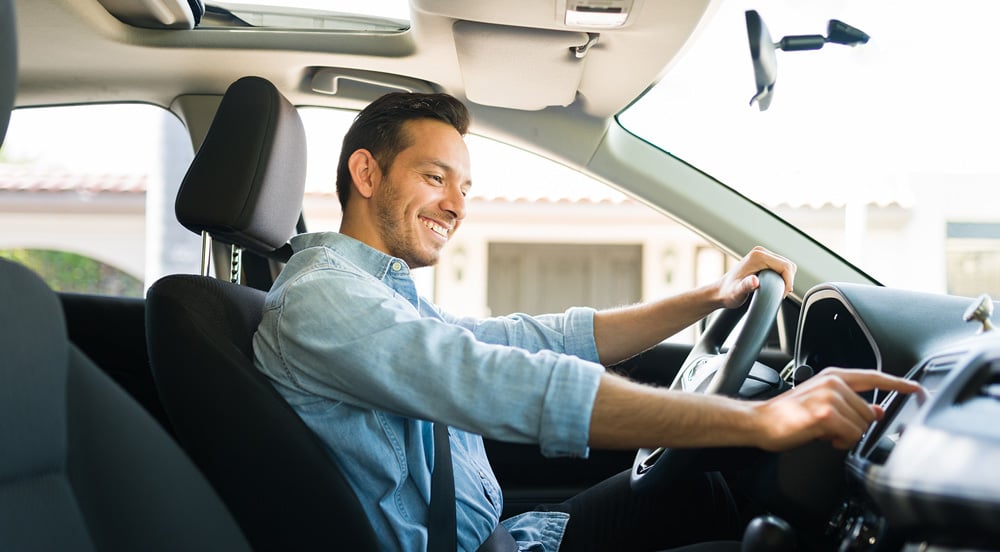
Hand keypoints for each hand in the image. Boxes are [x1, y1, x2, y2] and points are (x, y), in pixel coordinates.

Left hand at [717, 246, 795, 308]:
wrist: (720, 291)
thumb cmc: (727, 293)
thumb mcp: (737, 292)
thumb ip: (746, 286)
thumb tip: (754, 281)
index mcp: (758, 256)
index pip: (786, 266)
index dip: (788, 282)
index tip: (781, 294)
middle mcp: (761, 252)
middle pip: (788, 265)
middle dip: (788, 281)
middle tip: (779, 294)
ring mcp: (762, 255)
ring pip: (786, 266)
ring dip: (786, 279)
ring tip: (776, 291)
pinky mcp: (763, 260)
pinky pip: (781, 267)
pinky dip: (782, 277)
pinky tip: (773, 286)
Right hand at [751, 368, 922, 450]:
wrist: (759, 421)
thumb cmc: (786, 415)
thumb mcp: (822, 403)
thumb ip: (850, 404)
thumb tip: (876, 410)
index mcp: (834, 377)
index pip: (874, 377)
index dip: (898, 383)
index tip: (916, 389)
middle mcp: (834, 383)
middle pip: (869, 412)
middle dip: (856, 427)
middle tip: (832, 430)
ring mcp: (830, 397)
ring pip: (862, 426)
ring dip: (847, 436)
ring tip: (825, 433)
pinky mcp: (826, 414)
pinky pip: (851, 435)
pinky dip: (840, 442)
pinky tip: (824, 438)